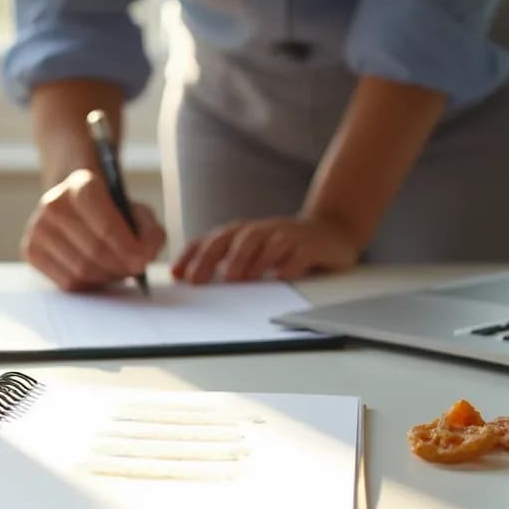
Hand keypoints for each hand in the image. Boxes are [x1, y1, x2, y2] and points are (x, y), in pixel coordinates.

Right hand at [21, 168, 165, 290]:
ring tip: (119, 270)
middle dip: (121, 266)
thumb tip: (144, 257)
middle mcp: (53, 203)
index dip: (127, 247)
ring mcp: (38, 227)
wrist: (75, 203)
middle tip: (135, 269)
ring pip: (82, 270)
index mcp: (81, 184)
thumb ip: (150, 232)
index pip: (105, 223)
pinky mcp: (31, 250)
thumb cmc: (111, 210)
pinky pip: (67, 282)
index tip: (143, 260)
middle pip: (95, 250)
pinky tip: (100, 272)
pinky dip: (90, 284)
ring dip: (108, 277)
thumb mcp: (137, 210)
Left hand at [172, 217, 359, 283]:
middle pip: (234, 240)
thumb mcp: (254, 249)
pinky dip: (288, 266)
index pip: (213, 240)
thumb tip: (190, 277)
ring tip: (233, 278)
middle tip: (198, 280)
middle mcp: (264, 230)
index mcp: (246, 232)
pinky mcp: (311, 247)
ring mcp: (288, 236)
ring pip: (264, 245)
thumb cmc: (285, 245)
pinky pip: (298, 256)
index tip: (177, 275)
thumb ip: (226, 259)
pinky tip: (279, 278)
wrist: (332, 229)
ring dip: (247, 261)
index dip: (193, 255)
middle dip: (213, 258)